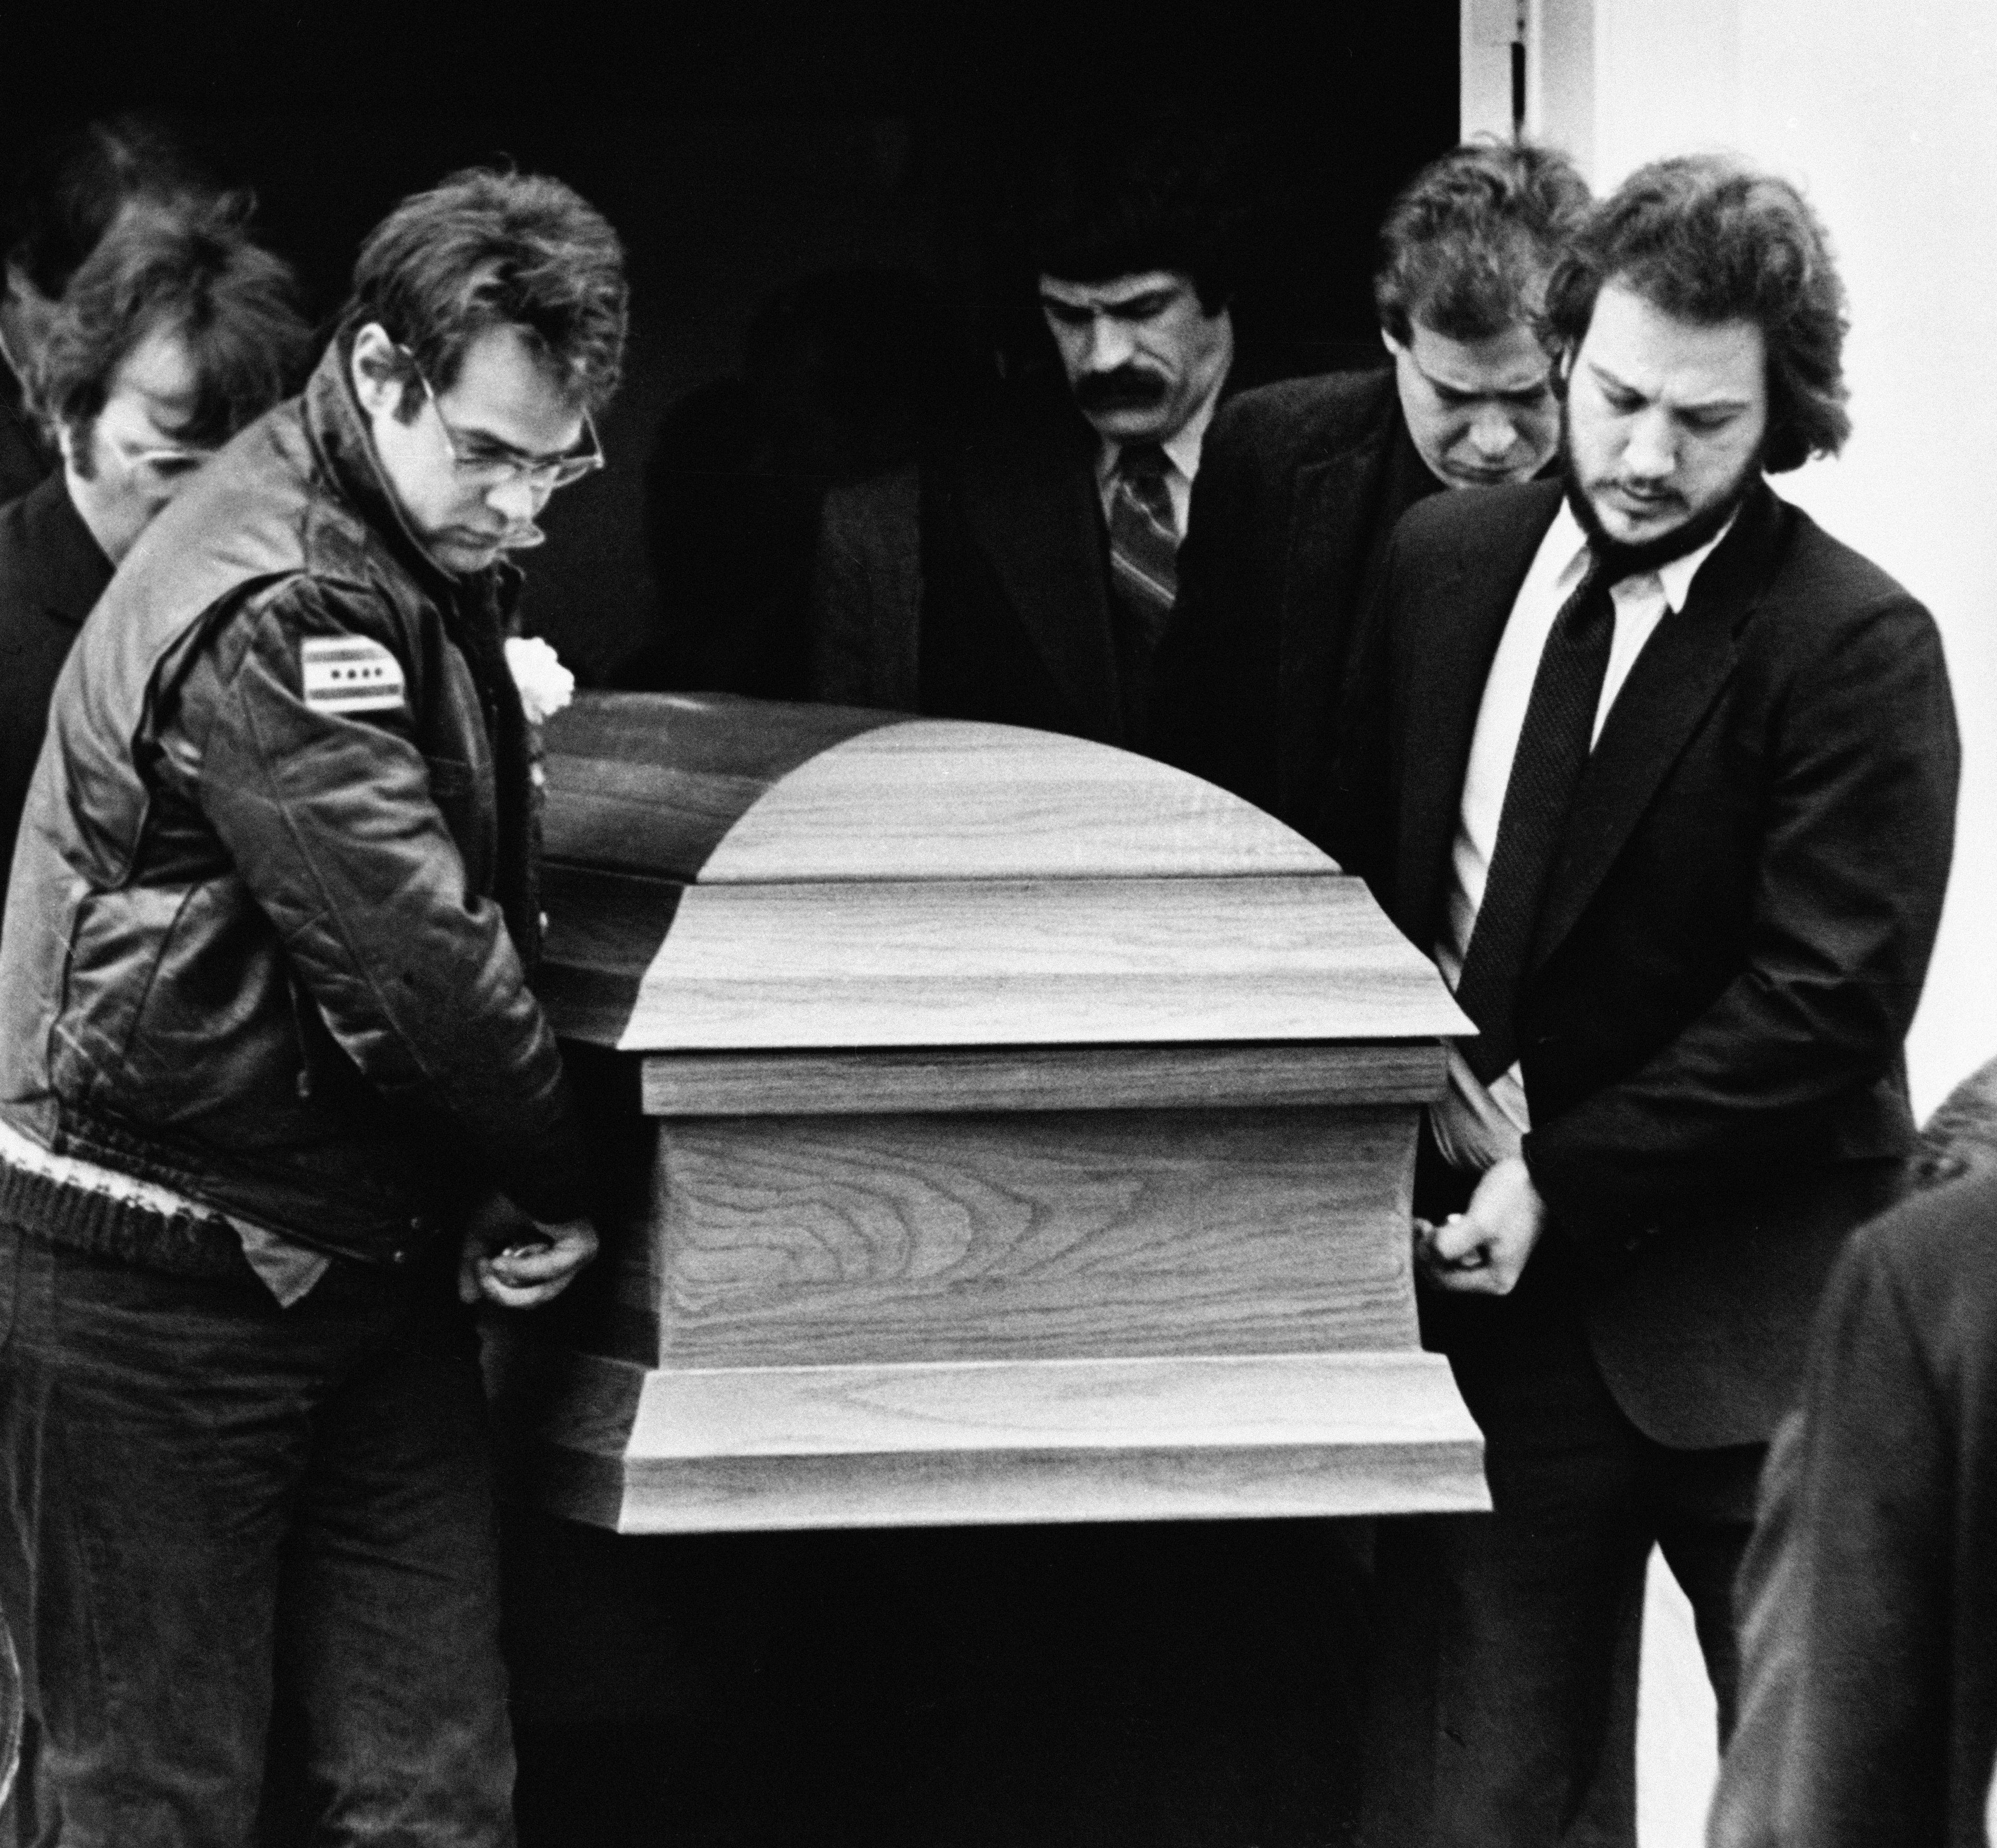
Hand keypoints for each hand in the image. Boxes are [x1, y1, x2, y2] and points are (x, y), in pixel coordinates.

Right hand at [456, 1192, 598, 1308]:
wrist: (526, 1169)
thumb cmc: (509, 1194)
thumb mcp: (482, 1235)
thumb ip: (473, 1267)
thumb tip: (467, 1298)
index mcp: (541, 1255)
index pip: (523, 1293)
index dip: (495, 1289)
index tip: (477, 1266)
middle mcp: (561, 1259)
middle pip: (530, 1300)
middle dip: (498, 1292)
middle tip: (482, 1269)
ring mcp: (574, 1256)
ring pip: (540, 1295)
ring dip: (505, 1285)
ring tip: (490, 1264)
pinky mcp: (581, 1248)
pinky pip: (548, 1273)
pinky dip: (521, 1268)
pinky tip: (502, 1261)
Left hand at [1415, 1155, 1546, 1295]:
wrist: (1540, 1173)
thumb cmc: (1513, 1197)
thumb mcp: (1479, 1222)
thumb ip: (1450, 1244)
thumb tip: (1427, 1252)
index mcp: (1495, 1280)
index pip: (1443, 1281)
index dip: (1426, 1257)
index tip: (1423, 1228)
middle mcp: (1495, 1277)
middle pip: (1445, 1275)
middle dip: (1428, 1252)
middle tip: (1421, 1224)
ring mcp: (1494, 1262)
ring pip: (1450, 1262)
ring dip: (1435, 1245)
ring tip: (1430, 1222)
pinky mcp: (1491, 1245)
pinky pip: (1459, 1250)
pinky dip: (1447, 1238)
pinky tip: (1447, 1221)